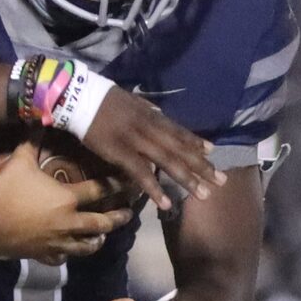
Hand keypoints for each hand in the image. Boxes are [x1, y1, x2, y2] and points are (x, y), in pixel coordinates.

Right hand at [0, 141, 130, 265]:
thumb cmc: (5, 191)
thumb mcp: (20, 161)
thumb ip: (32, 141)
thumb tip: (37, 119)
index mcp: (67, 198)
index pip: (101, 190)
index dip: (118, 185)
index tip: (133, 184)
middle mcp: (69, 222)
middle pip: (102, 223)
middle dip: (118, 218)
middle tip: (128, 214)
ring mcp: (58, 241)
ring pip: (87, 246)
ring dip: (98, 240)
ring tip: (103, 237)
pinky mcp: (44, 255)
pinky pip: (63, 258)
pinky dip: (69, 254)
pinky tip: (70, 251)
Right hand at [73, 87, 221, 212]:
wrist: (79, 97)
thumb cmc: (103, 100)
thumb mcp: (132, 101)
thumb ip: (147, 111)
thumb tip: (158, 114)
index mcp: (153, 116)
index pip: (180, 131)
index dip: (197, 143)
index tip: (213, 152)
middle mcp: (151, 128)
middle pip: (181, 150)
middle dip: (202, 166)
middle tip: (221, 181)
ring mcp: (138, 141)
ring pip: (168, 162)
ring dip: (187, 179)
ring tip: (203, 195)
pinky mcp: (122, 153)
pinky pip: (142, 174)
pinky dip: (155, 189)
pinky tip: (166, 203)